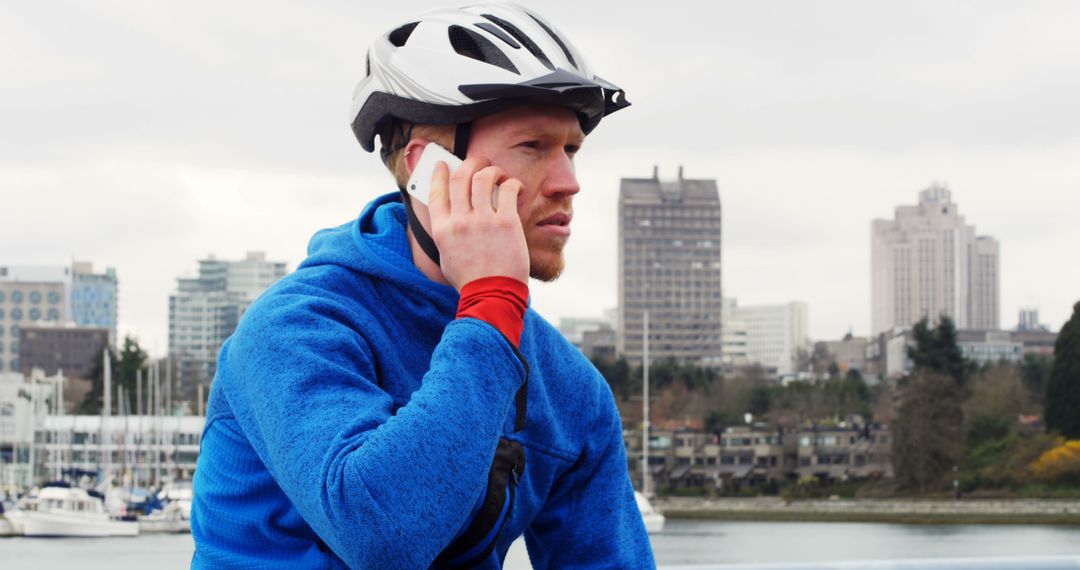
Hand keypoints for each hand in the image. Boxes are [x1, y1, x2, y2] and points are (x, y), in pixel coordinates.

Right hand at [428, 157, 528, 290]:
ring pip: (483, 178)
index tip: (445, 164)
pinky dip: (512, 183)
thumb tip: (448, 214)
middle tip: (479, 163)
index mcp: (442, 229)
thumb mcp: (446, 256)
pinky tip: (515, 187)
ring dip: (492, 170)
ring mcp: (483, 220)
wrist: (492, 295)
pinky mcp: (507, 222)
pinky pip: (508, 190)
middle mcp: (460, 221)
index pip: (436, 191)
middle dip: (470, 163)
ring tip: (499, 174)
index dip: (440, 174)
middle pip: (460, 178)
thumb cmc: (470, 279)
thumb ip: (446, 233)